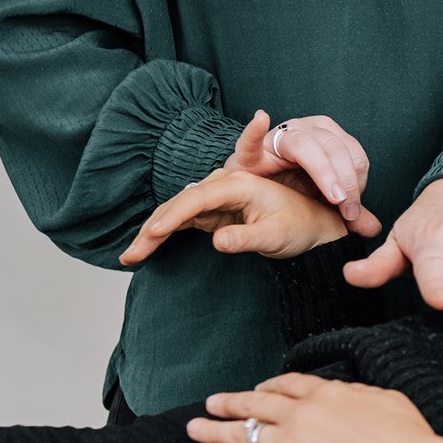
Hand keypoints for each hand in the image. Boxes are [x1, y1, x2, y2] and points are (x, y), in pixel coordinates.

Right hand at [118, 168, 366, 265]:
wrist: (312, 226)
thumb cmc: (298, 227)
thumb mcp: (276, 236)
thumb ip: (247, 239)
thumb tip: (218, 242)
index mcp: (239, 185)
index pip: (198, 198)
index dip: (173, 216)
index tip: (153, 234)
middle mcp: (223, 186)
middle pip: (179, 204)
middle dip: (152, 229)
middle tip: (130, 256)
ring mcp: (216, 198)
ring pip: (176, 213)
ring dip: (152, 233)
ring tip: (129, 257)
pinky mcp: (214, 212)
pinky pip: (182, 221)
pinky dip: (163, 234)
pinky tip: (145, 248)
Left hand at [189, 373, 442, 442]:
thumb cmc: (409, 441)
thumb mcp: (387, 401)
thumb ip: (359, 395)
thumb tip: (347, 394)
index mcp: (328, 393)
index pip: (287, 385)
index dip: (268, 386)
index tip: (257, 389)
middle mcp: (302, 413)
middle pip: (256, 403)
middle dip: (230, 403)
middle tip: (211, 403)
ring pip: (242, 432)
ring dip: (214, 430)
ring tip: (194, 429)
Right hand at [224, 110, 377, 237]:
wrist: (258, 195)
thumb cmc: (293, 190)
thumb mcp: (325, 201)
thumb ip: (347, 213)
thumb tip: (374, 229)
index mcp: (328, 136)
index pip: (354, 153)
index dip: (358, 182)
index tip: (352, 209)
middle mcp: (305, 129)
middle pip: (334, 148)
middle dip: (346, 180)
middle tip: (346, 209)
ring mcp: (278, 136)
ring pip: (306, 145)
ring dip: (324, 171)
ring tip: (333, 196)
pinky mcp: (250, 151)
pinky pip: (252, 140)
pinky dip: (255, 130)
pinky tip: (262, 119)